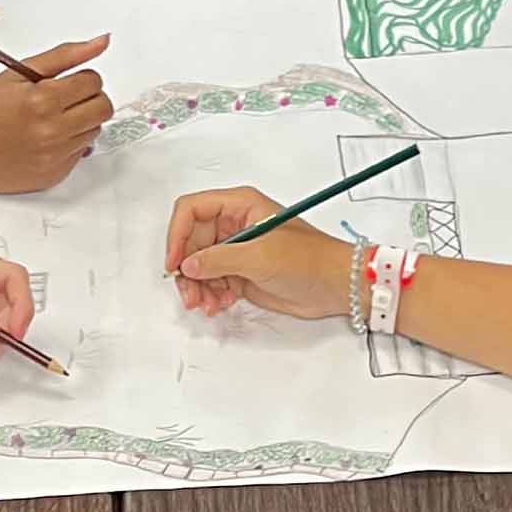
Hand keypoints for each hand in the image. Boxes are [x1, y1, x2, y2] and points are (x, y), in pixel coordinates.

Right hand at [0, 36, 112, 193]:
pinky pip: (79, 153)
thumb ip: (65, 55)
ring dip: (79, 121)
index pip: (94, 82)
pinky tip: (43, 139)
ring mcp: (54, 157)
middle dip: (88, 98)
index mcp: (43, 100)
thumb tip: (102, 42)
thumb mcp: (18, 73)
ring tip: (49, 119)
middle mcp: (52, 131)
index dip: (80, 77)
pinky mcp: (54, 175)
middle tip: (63, 98)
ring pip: (94, 130)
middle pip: (103, 108)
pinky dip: (67, 143)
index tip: (65, 81)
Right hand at [164, 187, 354, 319]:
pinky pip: (213, 281)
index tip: (175, 262)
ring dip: (197, 286)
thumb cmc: (310, 260)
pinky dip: (210, 294)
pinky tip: (218, 305)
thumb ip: (219, 259)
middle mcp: (235, 224)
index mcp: (240, 206)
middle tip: (189, 293)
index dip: (177, 234)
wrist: (336, 286)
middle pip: (191, 240)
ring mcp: (238, 250)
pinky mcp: (242, 273)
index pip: (192, 209)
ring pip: (199, 264)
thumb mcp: (260, 257)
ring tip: (205, 304)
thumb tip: (188, 264)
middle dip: (186, 267)